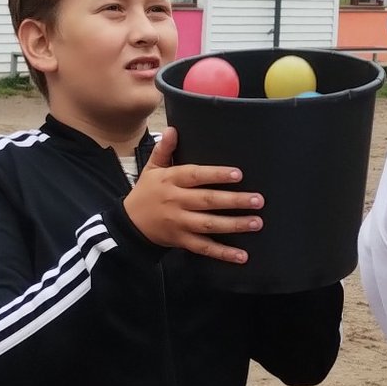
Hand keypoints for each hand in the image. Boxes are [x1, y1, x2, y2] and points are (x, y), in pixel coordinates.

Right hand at [123, 128, 258, 263]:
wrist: (128, 225)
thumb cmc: (145, 193)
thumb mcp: (151, 169)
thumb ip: (163, 150)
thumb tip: (172, 129)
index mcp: (170, 181)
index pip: (195, 176)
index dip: (216, 175)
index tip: (238, 174)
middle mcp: (176, 202)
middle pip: (207, 201)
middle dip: (234, 201)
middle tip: (258, 200)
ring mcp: (179, 223)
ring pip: (209, 225)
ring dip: (234, 225)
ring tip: (256, 222)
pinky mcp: (181, 241)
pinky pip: (204, 247)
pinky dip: (223, 253)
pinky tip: (242, 256)